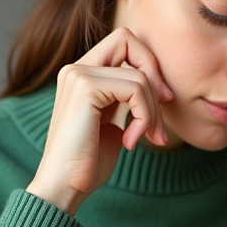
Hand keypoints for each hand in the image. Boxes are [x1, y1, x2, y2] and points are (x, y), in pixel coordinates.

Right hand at [26, 27, 173, 215]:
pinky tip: (131, 141)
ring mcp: (78, 75)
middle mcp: (76, 68)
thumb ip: (126, 100)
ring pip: (139, 75)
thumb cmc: (88, 163)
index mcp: (82, 74)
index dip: (148, 65)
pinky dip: (144, 117)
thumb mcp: (112, 124)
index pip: (124, 43)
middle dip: (155, 75)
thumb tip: (160, 89)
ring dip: (154, 111)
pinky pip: (135, 89)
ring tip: (149, 138)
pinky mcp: (85, 88)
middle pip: (129, 40)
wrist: (64, 187)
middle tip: (159, 116)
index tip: (162, 101)